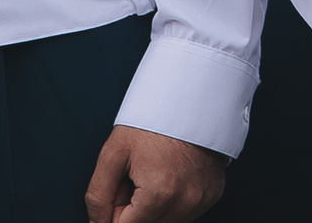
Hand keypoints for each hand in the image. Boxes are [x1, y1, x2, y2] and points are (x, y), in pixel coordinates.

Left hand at [86, 126, 227, 222]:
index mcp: (159, 194)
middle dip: (134, 210)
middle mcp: (185, 202)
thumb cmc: (151, 123)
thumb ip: (98, 195)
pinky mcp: (212, 195)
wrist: (189, 100)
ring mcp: (202, 200)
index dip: (117, 210)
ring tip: (155, 173)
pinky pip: (185, 213)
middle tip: (136, 176)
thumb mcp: (113, 153)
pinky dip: (174, 202)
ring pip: (166, 222)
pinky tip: (172, 176)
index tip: (123, 184)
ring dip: (154, 208)